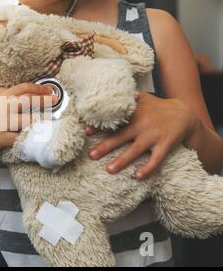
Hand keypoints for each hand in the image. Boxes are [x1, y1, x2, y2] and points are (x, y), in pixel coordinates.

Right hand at [0, 83, 57, 151]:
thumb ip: (6, 92)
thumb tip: (32, 89)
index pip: (22, 88)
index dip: (39, 89)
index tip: (51, 91)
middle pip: (25, 100)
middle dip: (43, 100)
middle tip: (55, 100)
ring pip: (24, 120)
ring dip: (39, 120)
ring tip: (49, 120)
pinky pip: (17, 137)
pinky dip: (28, 137)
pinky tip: (38, 136)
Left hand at [85, 92, 199, 179]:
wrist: (184, 113)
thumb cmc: (157, 107)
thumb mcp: (142, 98)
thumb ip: (125, 97)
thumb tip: (105, 94)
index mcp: (134, 113)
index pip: (113, 120)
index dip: (99, 125)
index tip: (86, 131)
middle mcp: (142, 124)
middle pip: (120, 137)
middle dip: (105, 146)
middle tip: (91, 155)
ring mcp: (154, 136)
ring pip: (135, 150)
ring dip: (122, 161)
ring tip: (109, 170)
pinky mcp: (165, 145)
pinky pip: (156, 159)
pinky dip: (147, 168)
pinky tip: (137, 177)